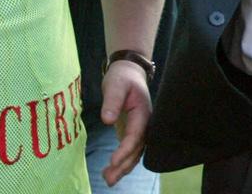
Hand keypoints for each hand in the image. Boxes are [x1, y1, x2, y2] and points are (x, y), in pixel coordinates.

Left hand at [99, 60, 152, 186]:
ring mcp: (140, 128)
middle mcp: (145, 123)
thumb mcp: (114, 85)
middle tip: (109, 178)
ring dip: (123, 167)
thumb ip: (111, 101)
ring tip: (108, 179)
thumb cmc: (121, 77)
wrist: (129, 72)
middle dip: (124, 165)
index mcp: (142, 112)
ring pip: (135, 152)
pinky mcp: (133, 131)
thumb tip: (107, 120)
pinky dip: (122, 162)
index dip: (125, 149)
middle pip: (137, 148)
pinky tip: (110, 171)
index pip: (136, 134)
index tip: (113, 161)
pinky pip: (130, 150)